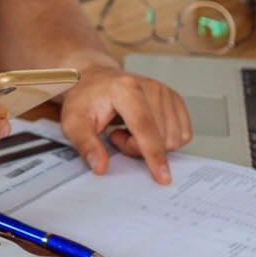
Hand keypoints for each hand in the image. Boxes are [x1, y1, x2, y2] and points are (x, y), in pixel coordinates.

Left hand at [59, 64, 190, 184]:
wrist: (96, 80)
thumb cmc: (86, 100)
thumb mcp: (73, 123)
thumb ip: (85, 145)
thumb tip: (100, 167)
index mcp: (125, 89)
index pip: (144, 126)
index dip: (153, 153)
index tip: (162, 177)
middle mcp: (150, 86)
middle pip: (159, 137)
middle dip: (137, 148)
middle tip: (116, 136)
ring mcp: (165, 92)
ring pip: (173, 139)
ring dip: (151, 145)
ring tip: (128, 130)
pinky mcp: (175, 99)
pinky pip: (182, 134)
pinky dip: (164, 140)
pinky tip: (144, 129)